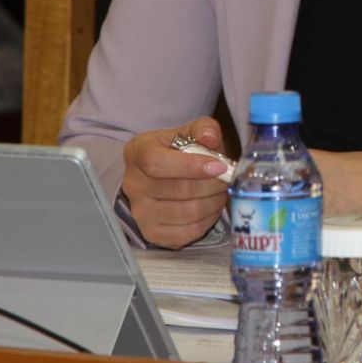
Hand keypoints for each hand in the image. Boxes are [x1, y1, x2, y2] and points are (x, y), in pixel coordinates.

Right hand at [121, 116, 228, 247]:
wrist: (166, 176)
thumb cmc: (180, 151)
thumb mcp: (190, 132)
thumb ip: (203, 129)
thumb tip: (211, 138)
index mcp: (138, 152)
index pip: (157, 162)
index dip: (191, 166)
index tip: (219, 166)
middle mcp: (133, 184)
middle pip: (178, 189)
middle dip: (212, 184)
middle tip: (228, 178)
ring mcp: (140, 212)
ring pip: (187, 213)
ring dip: (213, 202)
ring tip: (221, 191)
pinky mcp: (152, 233)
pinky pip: (188, 232)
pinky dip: (208, 220)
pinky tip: (212, 207)